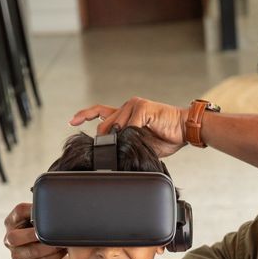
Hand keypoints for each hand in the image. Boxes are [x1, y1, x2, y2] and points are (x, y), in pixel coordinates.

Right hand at [4, 203, 73, 258]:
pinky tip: (63, 251)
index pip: (19, 210)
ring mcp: (17, 254)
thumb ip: (41, 214)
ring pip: (32, 251)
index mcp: (12, 221)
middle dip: (36, 234)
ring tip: (63, 243)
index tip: (50, 211)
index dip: (35, 210)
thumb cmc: (43, 235)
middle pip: (16, 236)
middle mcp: (9, 238)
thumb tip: (58, 204)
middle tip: (52, 232)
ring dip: (50, 247)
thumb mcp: (38, 223)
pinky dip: (55, 256)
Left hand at [70, 97, 187, 156]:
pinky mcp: (142, 107)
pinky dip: (134, 135)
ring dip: (123, 139)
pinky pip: (131, 125)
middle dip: (105, 139)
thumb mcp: (142, 144)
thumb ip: (127, 143)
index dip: (84, 115)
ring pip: (117, 125)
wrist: (185, 130)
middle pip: (104, 123)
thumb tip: (114, 153)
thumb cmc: (167, 137)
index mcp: (126, 115)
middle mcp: (128, 107)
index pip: (100, 112)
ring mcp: (134, 105)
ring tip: (136, 144)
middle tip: (109, 151)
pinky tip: (143, 138)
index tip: (71, 121)